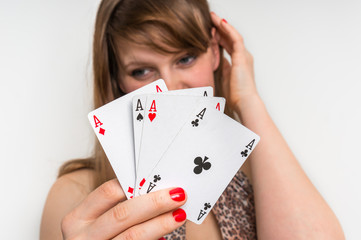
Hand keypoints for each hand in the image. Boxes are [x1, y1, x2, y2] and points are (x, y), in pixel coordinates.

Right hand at [61, 179, 186, 239]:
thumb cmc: (95, 239)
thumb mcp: (95, 223)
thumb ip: (116, 207)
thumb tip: (153, 189)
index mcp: (77, 219)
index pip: (107, 193)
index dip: (134, 184)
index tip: (158, 179)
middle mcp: (82, 237)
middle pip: (122, 214)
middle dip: (153, 203)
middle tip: (178, 194)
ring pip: (132, 236)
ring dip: (160, 223)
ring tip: (179, 214)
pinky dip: (155, 239)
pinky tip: (166, 236)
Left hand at [211, 12, 257, 109]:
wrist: (245, 102)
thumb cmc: (236, 95)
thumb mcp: (224, 78)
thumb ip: (221, 68)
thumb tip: (215, 61)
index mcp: (238, 63)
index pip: (228, 46)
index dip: (220, 37)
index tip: (210, 31)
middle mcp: (243, 57)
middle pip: (230, 38)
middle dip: (220, 28)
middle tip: (211, 19)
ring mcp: (244, 55)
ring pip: (233, 35)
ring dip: (223, 26)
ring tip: (214, 17)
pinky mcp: (242, 56)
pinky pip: (235, 38)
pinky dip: (228, 30)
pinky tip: (221, 23)